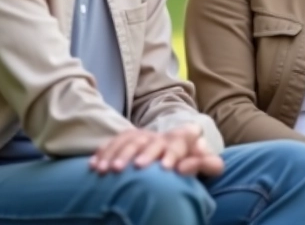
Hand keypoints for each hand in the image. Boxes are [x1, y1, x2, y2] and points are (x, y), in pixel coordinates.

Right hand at [89, 125, 223, 176]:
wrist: (181, 144)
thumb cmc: (194, 160)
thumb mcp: (208, 163)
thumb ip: (210, 164)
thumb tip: (192, 166)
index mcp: (182, 140)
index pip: (178, 144)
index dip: (172, 155)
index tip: (166, 168)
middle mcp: (160, 136)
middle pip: (149, 141)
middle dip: (142, 153)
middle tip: (136, 167)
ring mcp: (143, 135)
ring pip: (128, 140)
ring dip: (117, 154)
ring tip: (109, 170)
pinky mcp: (128, 139)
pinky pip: (113, 142)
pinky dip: (102, 152)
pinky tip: (94, 165)